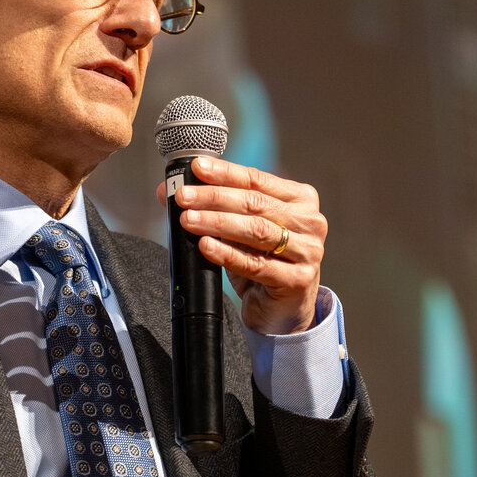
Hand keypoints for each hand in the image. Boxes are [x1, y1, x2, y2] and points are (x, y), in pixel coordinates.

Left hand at [158, 156, 327, 334]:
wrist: (282, 309)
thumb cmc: (262, 260)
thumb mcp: (240, 230)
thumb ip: (213, 207)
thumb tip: (166, 191)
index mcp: (300, 199)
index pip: (257, 179)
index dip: (225, 172)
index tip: (196, 168)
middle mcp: (310, 221)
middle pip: (255, 204)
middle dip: (214, 198)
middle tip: (184, 197)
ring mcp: (308, 251)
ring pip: (256, 231)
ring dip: (218, 223)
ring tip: (189, 220)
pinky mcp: (298, 279)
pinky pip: (256, 264)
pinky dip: (227, 254)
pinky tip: (206, 246)